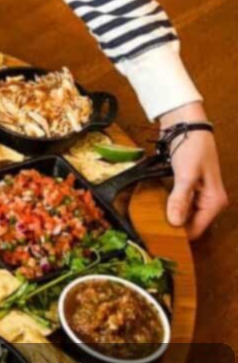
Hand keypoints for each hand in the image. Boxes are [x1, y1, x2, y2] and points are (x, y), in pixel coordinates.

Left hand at [158, 102, 227, 239]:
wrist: (185, 124)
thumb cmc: (191, 147)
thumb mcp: (186, 175)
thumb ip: (180, 199)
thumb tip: (175, 223)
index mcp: (214, 202)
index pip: (196, 230)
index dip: (179, 235)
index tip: (158, 239)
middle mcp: (208, 201)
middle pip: (189, 223)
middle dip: (172, 226)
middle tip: (149, 230)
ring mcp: (198, 193)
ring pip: (182, 213)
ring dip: (169, 215)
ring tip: (148, 221)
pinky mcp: (186, 185)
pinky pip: (177, 202)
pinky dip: (168, 204)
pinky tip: (153, 206)